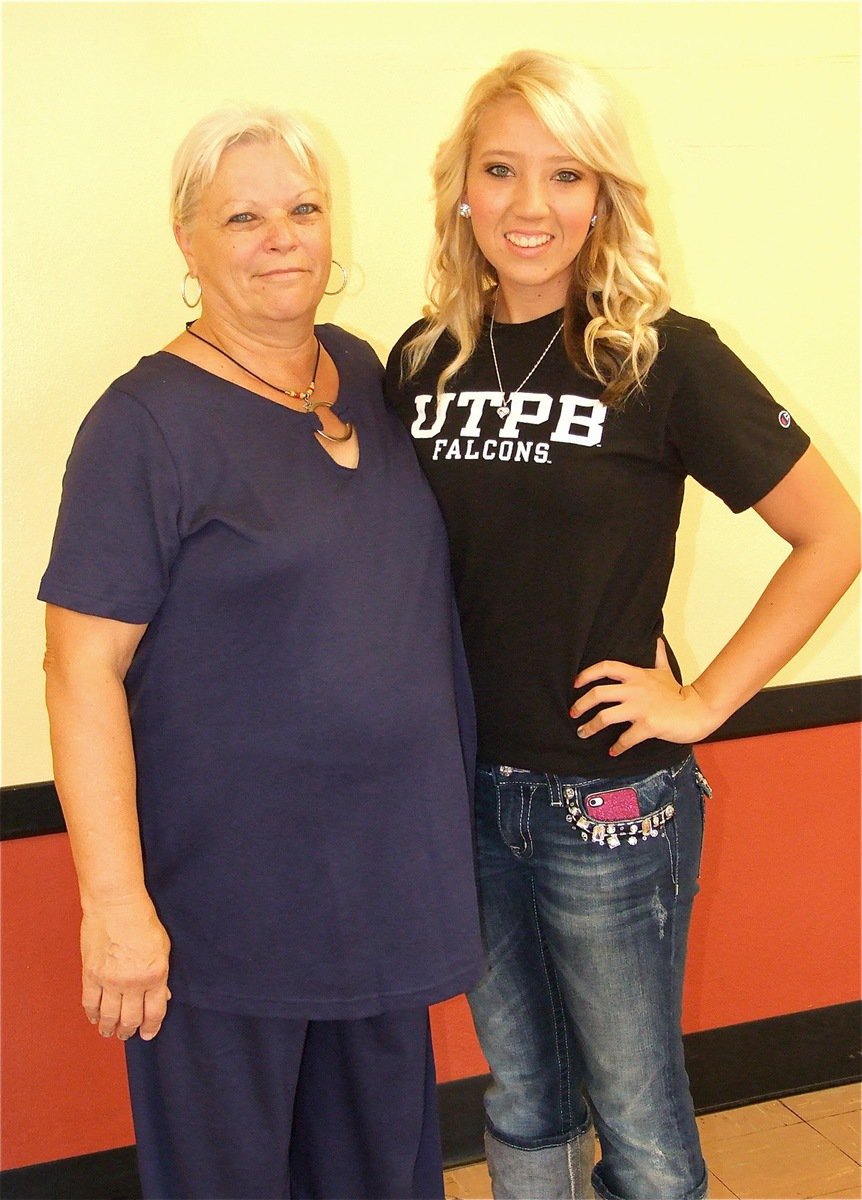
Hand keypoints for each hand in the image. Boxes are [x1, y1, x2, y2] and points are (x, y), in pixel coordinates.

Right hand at [80, 894, 170, 1041]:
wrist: (116, 904)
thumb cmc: (143, 920)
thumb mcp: (162, 947)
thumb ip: (162, 975)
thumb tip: (162, 996)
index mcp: (155, 974)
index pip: (154, 1012)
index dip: (151, 1027)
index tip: (147, 1034)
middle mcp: (133, 982)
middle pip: (131, 1018)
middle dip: (129, 1030)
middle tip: (127, 1034)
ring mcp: (110, 980)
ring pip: (109, 1016)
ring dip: (110, 1028)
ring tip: (110, 1032)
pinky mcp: (91, 974)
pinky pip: (90, 1003)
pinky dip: (92, 1014)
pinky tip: (95, 1019)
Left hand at [570, 638, 720, 756]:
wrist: (698, 710)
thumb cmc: (679, 693)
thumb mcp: (665, 671)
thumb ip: (657, 656)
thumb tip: (657, 640)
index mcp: (636, 675)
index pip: (606, 667)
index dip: (587, 674)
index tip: (575, 683)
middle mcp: (635, 689)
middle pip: (598, 693)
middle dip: (581, 704)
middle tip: (573, 713)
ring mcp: (641, 708)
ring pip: (605, 717)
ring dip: (590, 727)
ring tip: (583, 733)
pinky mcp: (648, 725)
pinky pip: (625, 738)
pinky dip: (617, 747)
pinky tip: (613, 751)